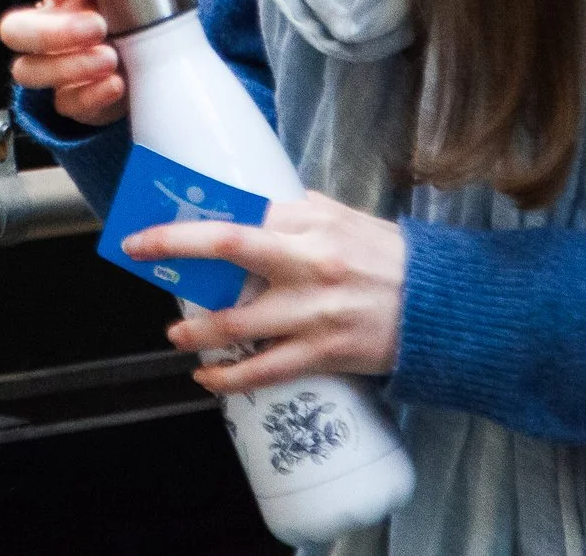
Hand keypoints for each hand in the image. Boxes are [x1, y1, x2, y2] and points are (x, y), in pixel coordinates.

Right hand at [0, 0, 233, 125]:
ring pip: (28, 70)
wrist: (147, 69)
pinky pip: (63, 103)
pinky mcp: (70, 102)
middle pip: (16, 29)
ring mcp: (55, 69)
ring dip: (67, 65)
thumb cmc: (142, 17)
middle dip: (52, 29)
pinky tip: (118, 88)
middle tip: (99, 26)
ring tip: (111, 60)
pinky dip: (88, 96)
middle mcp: (50, 29)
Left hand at [126, 192, 406, 391]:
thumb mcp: (343, 218)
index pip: (240, 212)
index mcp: (311, 225)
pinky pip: (266, 370)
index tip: (158, 219)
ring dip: (198, 330)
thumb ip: (295, 213)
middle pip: (230, 249)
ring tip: (176, 335)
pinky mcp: (324, 353)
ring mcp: (314, 311)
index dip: (195, 215)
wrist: (444, 307)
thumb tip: (248, 206)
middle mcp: (309, 263)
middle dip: (177, 248)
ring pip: (239, 322)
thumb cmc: (389, 257)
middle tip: (140, 254)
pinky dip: (231, 379)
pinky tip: (208, 379)